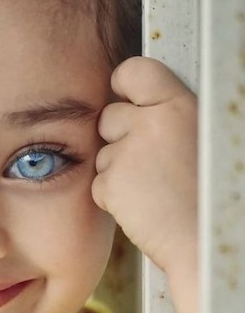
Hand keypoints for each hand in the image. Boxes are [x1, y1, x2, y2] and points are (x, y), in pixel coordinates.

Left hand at [92, 56, 197, 278]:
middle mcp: (150, 125)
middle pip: (108, 116)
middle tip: (150, 160)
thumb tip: (141, 106)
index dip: (124, 83)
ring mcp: (127, 155)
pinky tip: (144, 206)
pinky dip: (114, 196)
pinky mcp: (111, 185)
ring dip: (119, 169)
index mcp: (180, 106)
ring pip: (103, 153)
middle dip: (119, 136)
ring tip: (156, 188)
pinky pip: (99, 183)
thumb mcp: (204, 137)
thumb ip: (171, 117)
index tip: (126, 95)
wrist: (210, 241)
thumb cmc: (213, 193)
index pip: (133, 71)